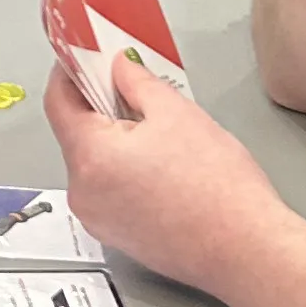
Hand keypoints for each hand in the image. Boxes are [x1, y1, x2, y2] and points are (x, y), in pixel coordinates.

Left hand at [45, 60, 280, 300]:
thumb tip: (118, 67)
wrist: (247, 250)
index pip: (58, 103)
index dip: (68, 73)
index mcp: (89, 158)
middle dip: (99, 109)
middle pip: (76, 136)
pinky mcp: (118, 238)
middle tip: (132, 91)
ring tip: (158, 135)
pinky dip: (123, 173)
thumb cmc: (217, 185)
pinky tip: (161, 169)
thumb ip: (137, 82)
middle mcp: (83, 194)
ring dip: (114, 143)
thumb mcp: (177, 114)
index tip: (82, 56)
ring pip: (94, 166)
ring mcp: (98, 221)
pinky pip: (109, 193)